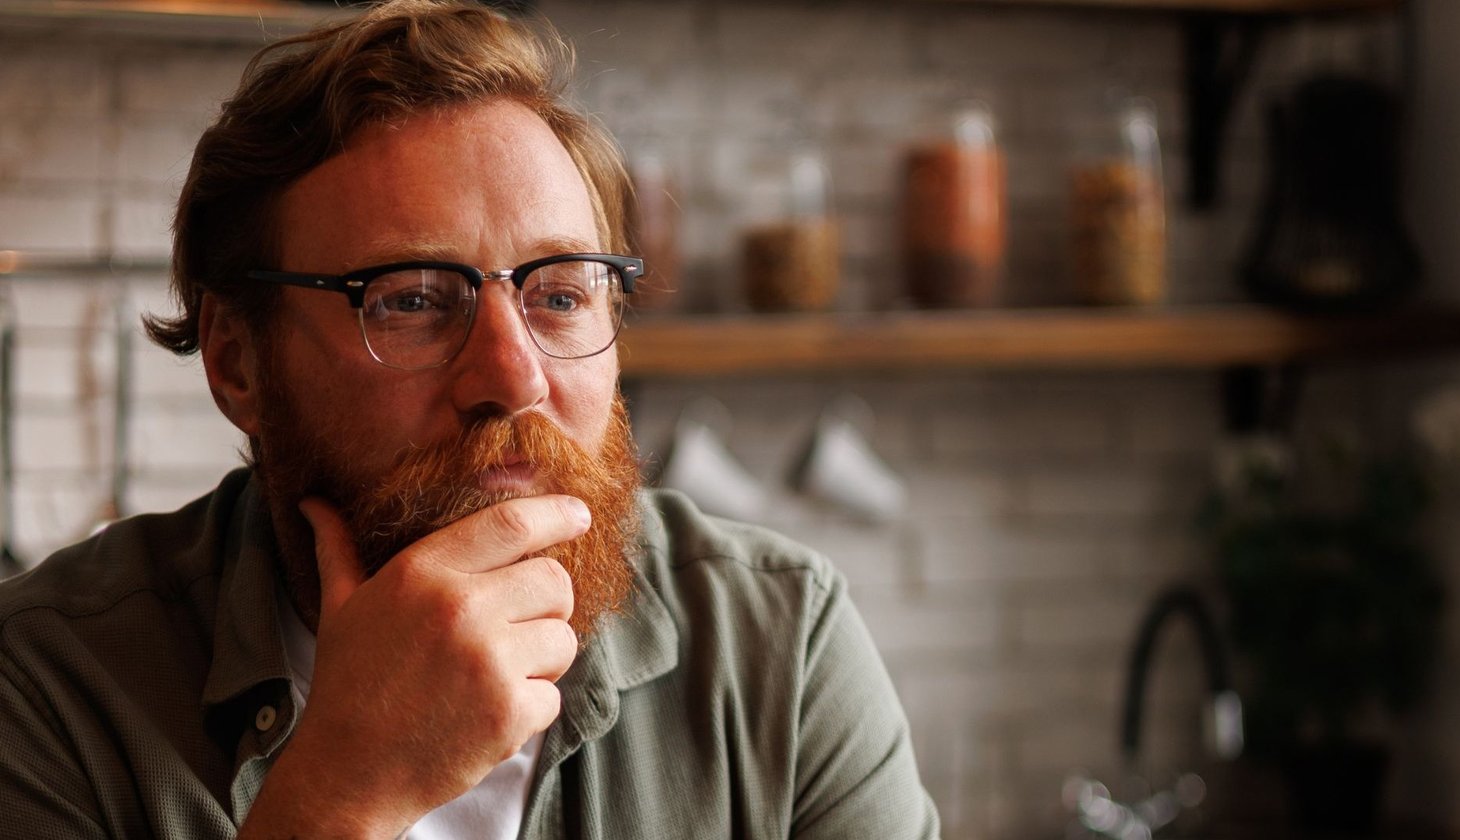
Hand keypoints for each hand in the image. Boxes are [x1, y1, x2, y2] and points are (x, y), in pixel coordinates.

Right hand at [239, 494, 589, 837]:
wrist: (347, 774)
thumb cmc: (349, 684)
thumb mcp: (341, 607)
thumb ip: (339, 549)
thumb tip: (314, 502)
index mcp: (423, 573)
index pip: (511, 524)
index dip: (556, 514)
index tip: (579, 514)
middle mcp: (460, 608)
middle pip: (554, 580)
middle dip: (549, 603)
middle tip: (517, 628)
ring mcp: (488, 661)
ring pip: (563, 638)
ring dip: (542, 659)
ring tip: (495, 676)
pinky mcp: (509, 711)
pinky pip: (554, 695)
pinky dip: (530, 709)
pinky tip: (487, 715)